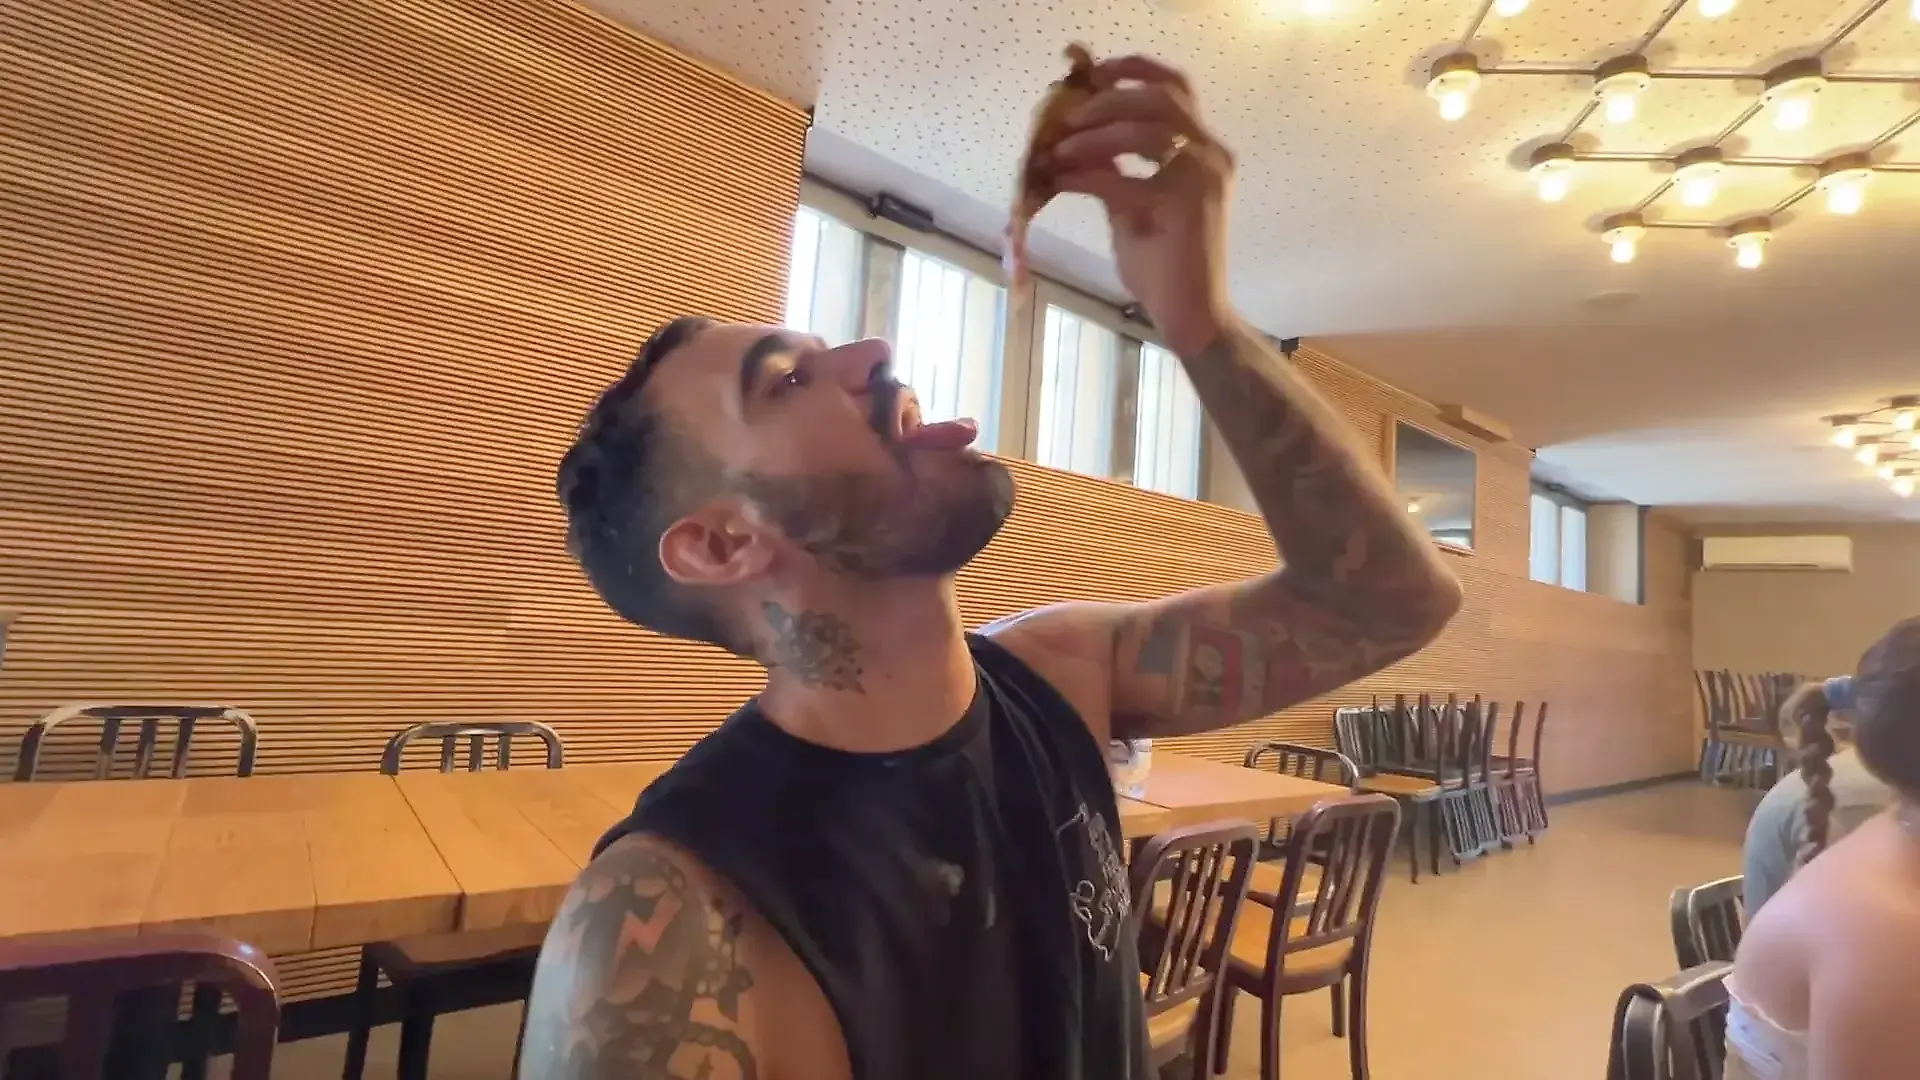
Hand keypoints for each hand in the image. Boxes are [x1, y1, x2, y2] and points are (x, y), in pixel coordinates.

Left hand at [1045, 55, 1233, 357]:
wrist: (1190, 314)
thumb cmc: (1163, 264)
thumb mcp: (1129, 205)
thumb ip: (1111, 168)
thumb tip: (1075, 138)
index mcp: (1203, 150)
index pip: (1175, 88)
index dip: (1134, 71)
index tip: (1092, 73)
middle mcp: (1212, 155)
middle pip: (1163, 96)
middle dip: (1109, 98)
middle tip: (1068, 114)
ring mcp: (1204, 178)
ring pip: (1148, 128)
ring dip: (1095, 134)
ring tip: (1060, 148)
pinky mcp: (1187, 206)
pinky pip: (1127, 180)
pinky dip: (1088, 177)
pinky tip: (1062, 182)